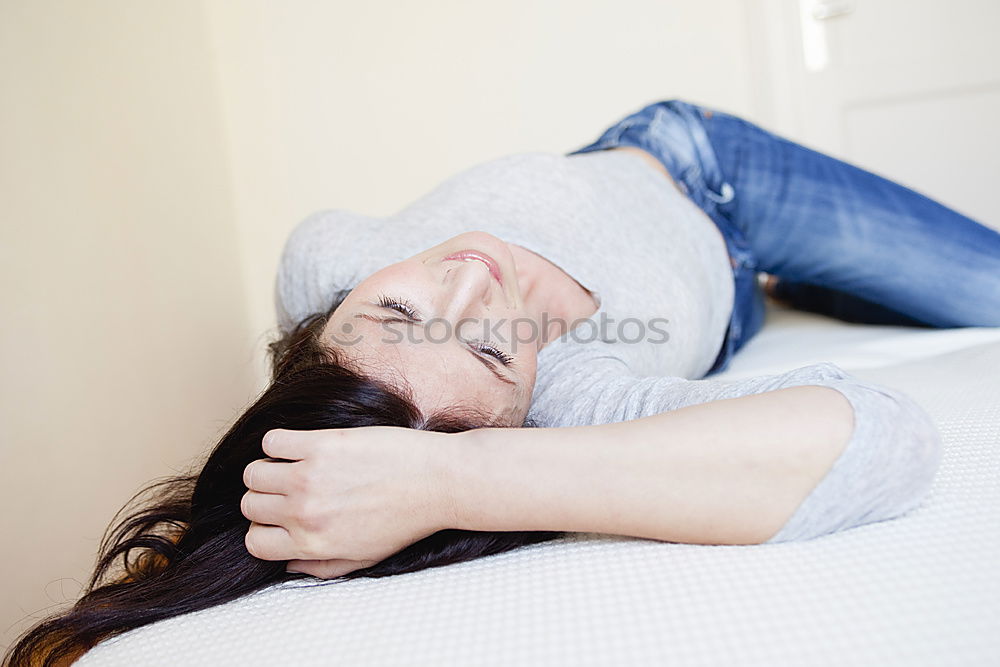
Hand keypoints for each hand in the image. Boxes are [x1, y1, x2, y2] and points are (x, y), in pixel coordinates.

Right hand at [241, 426, 457, 578]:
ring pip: (253, 473)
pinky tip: (303, 446)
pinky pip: (272, 440)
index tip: (280, 516)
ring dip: (267, 469)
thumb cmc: (406, 520)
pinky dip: (279, 442)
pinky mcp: (321, 445)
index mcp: (313, 544)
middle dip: (265, 499)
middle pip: (251, 505)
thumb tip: (287, 564)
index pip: (254, 542)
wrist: (439, 482)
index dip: (264, 529)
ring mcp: (310, 477)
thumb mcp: (363, 559)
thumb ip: (320, 567)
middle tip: (290, 489)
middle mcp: (305, 514)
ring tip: (293, 466)